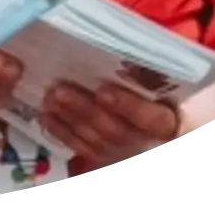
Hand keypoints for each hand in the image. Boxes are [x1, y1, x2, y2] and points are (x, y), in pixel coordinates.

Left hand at [41, 81, 182, 176]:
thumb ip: (147, 76)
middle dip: (85, 110)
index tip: (104, 91)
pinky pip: (81, 148)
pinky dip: (62, 132)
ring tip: (50, 98)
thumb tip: (127, 56)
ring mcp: (123, 153)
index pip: (152, 120)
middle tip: (60, 90)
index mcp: (168, 124)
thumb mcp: (163, 88)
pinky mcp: (104, 158)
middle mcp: (144, 143)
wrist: (154, 128)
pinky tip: (46, 116)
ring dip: (69, 119)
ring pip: (95, 140)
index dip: (128, 106)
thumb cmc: (160, 98)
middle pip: (115, 130)